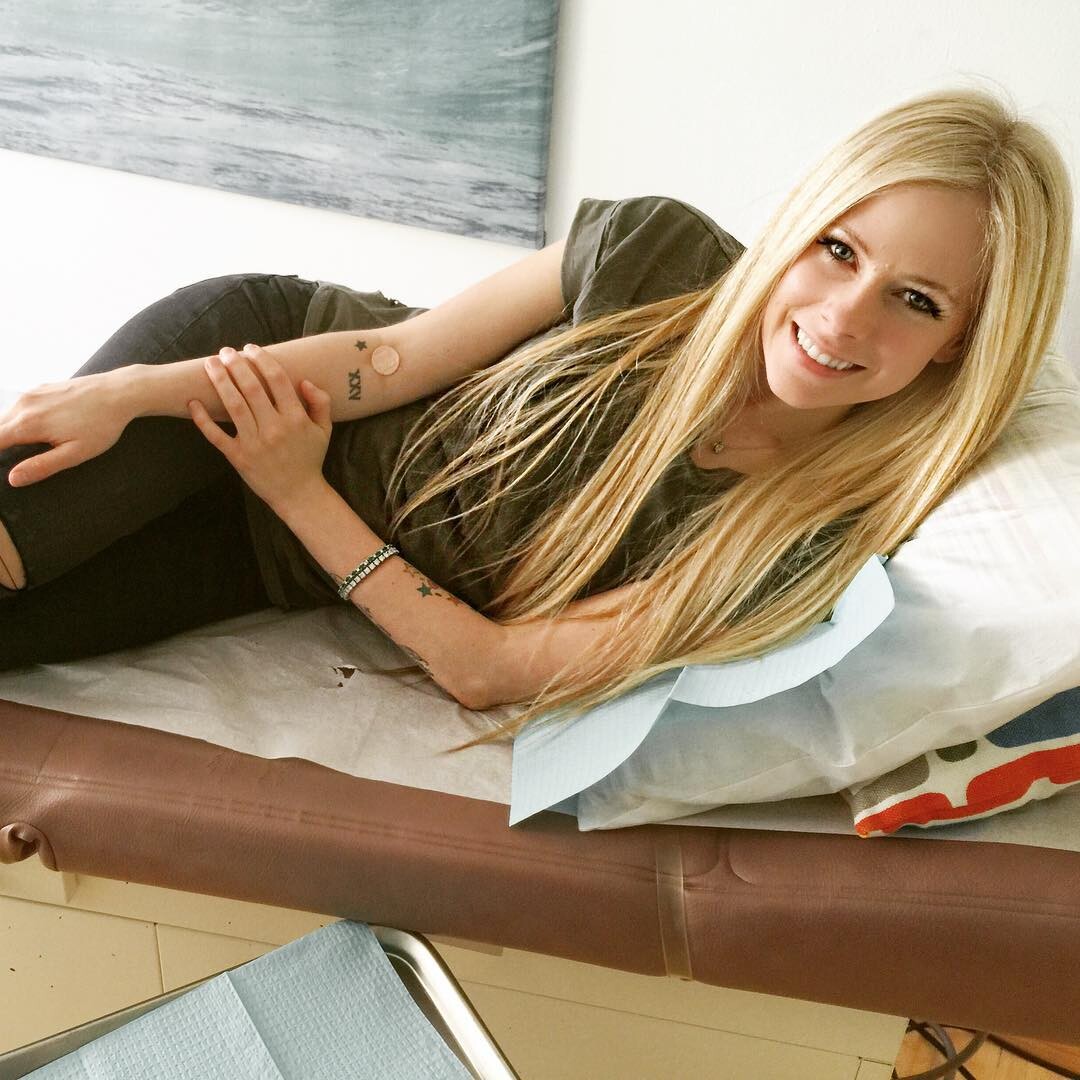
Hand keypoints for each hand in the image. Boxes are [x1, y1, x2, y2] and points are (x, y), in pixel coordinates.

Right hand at [0, 372, 134, 485]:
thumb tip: (13, 479)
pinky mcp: (39, 388)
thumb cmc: (102, 425)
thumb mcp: (76, 453)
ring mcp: (30, 393)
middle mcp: (23, 405)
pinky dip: (16, 418)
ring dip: (5, 431)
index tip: (0, 465)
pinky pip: (17, 405)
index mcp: (28, 424)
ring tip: (16, 447)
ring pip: (4, 415)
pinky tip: (32, 428)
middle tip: (9, 457)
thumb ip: (42, 466)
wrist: (119, 392)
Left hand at [189, 343, 332, 511]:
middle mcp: (274, 428)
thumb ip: (321, 402)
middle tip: (226, 351)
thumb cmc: (310, 458)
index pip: (277, 380)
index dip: (263, 360)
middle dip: (236, 364)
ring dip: (220, 381)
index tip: (252, 348)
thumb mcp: (324, 430)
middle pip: (251, 388)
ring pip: (233, 405)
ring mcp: (254, 444)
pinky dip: (202, 419)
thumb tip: (304, 381)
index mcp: (295, 419)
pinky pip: (216, 436)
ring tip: (210, 364)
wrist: (299, 494)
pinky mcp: (238, 457)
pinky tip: (193, 402)